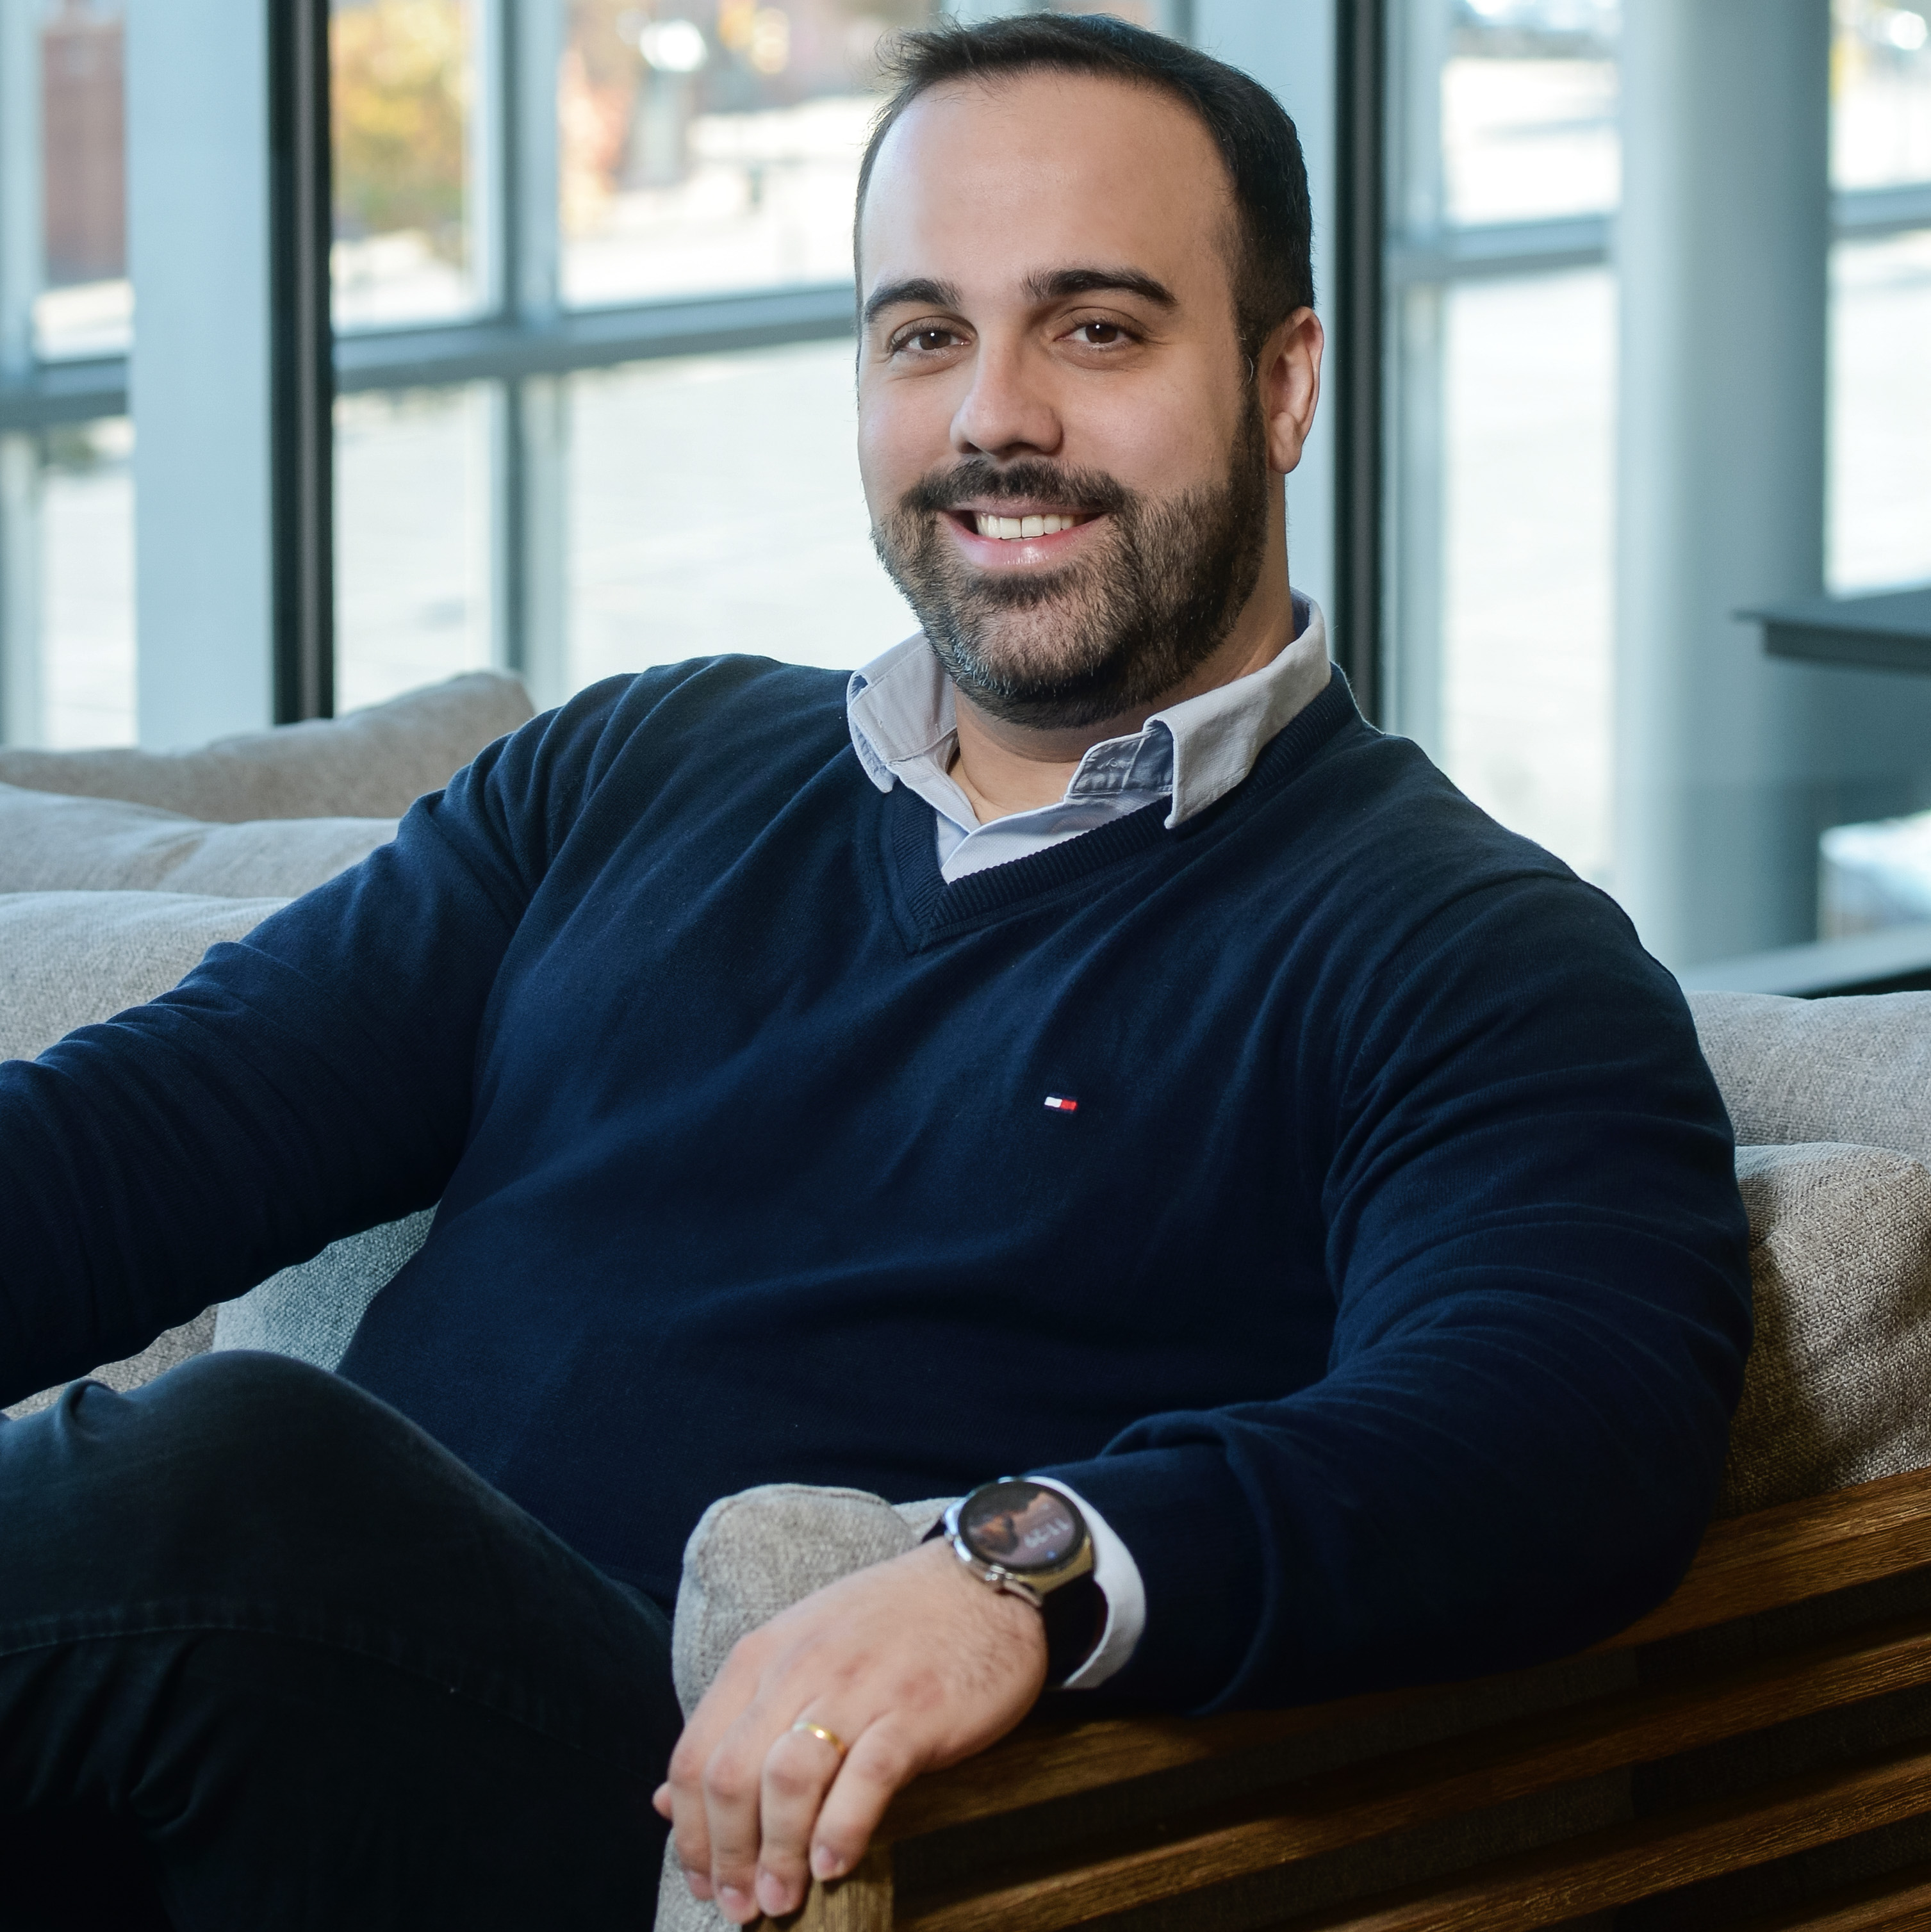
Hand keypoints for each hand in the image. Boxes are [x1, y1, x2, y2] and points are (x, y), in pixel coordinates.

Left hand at [653, 1538, 1047, 1922]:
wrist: (980, 1581)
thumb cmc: (887, 1628)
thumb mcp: (797, 1654)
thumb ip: (737, 1722)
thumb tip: (667, 1800)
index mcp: (763, 1655)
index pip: (695, 1754)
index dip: (689, 1834)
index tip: (701, 1883)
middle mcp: (800, 1667)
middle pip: (730, 1775)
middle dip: (726, 1856)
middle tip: (740, 1907)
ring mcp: (857, 1687)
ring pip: (787, 1779)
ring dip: (775, 1853)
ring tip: (781, 1899)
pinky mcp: (914, 1710)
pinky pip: (865, 1778)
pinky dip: (841, 1830)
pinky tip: (834, 1866)